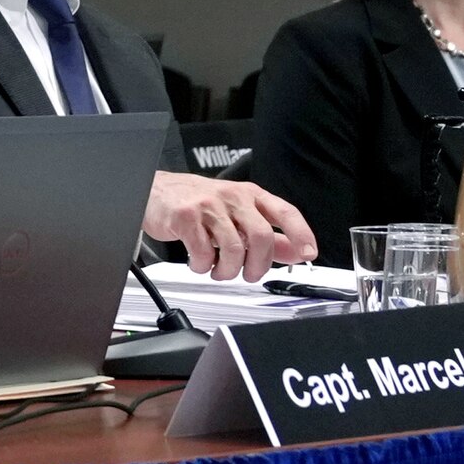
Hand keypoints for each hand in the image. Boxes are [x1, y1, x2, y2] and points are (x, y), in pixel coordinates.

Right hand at [145, 172, 314, 279]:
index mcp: (250, 195)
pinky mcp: (185, 217)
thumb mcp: (237, 213)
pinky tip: (199, 263)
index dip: (300, 234)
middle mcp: (232, 198)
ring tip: (219, 271)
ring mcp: (208, 206)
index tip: (309, 254)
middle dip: (258, 266)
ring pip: (233, 249)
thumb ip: (268, 234)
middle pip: (261, 237)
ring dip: (228, 270)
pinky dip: (202, 266)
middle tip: (249, 274)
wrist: (155, 190)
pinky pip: (203, 252)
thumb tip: (296, 252)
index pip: (284, 212)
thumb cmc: (198, 203)